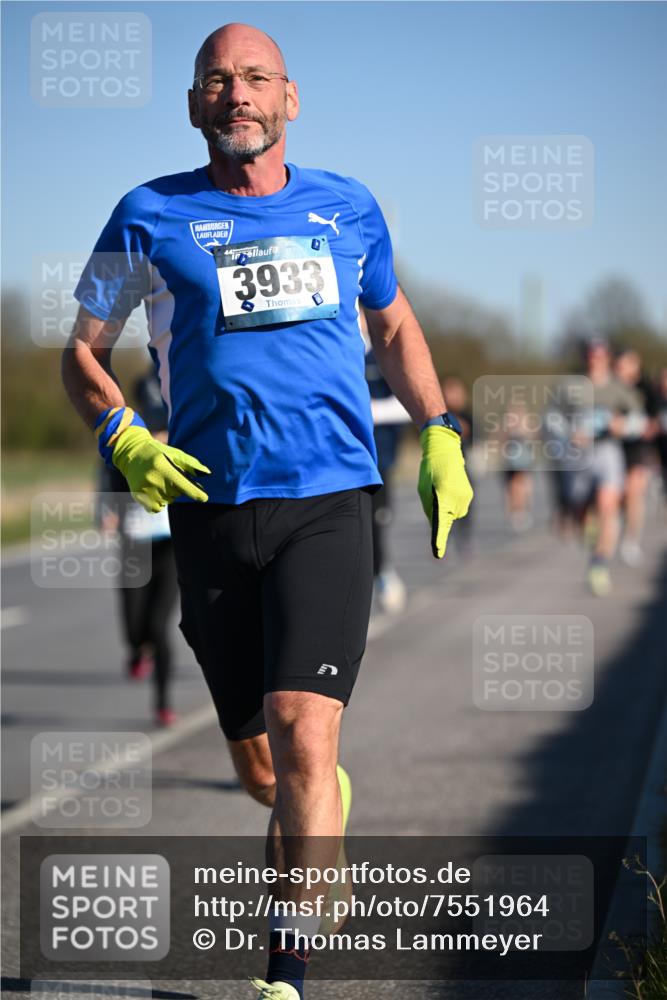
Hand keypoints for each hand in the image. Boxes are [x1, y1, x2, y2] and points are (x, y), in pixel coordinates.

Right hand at [112, 426, 209, 512]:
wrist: (132, 454)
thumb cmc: (158, 453)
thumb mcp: (175, 454)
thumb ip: (191, 464)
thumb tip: (207, 473)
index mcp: (166, 468)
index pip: (186, 487)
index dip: (197, 494)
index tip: (204, 498)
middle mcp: (155, 480)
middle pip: (177, 494)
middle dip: (178, 488)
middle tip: (169, 476)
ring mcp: (146, 490)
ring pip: (167, 501)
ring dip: (168, 495)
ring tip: (160, 481)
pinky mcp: (139, 496)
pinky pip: (156, 508)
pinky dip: (159, 503)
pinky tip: (156, 492)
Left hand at [418, 425, 473, 558]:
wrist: (446, 451)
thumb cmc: (430, 471)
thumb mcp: (423, 490)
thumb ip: (430, 509)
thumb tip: (436, 524)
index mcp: (443, 499)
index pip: (440, 525)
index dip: (438, 541)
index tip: (438, 554)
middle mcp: (457, 501)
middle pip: (444, 520)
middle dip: (437, 514)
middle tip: (432, 493)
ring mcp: (465, 499)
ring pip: (451, 514)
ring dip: (444, 506)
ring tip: (441, 487)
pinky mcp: (469, 496)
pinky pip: (457, 506)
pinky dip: (451, 502)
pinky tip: (448, 487)